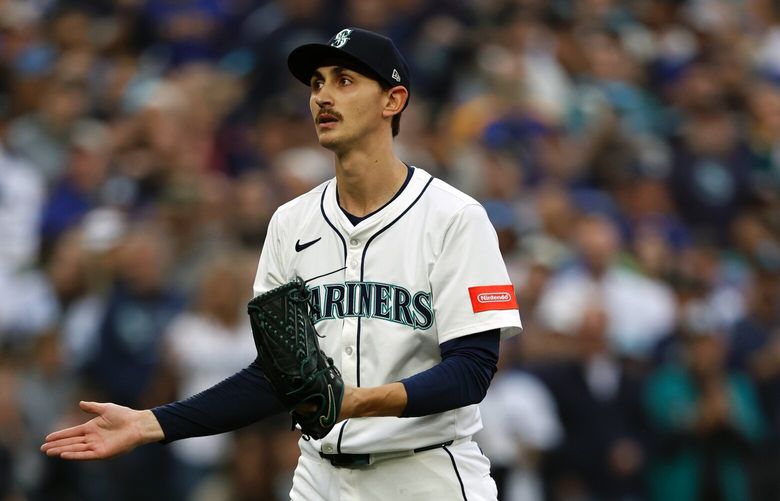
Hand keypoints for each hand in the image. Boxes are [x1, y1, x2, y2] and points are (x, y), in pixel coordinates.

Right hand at [40, 401, 163, 459]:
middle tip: (43, 448)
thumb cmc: (124, 415)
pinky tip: (64, 454)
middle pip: (70, 442)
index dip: (60, 435)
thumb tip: (80, 403)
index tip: (47, 437)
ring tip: (49, 452)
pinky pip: (85, 455)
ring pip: (75, 449)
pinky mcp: (102, 453)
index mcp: (91, 428)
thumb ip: (93, 407)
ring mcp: (96, 446)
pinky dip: (75, 455)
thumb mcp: (106, 408)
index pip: (72, 433)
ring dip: (62, 450)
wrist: (137, 423)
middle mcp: (92, 438)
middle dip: (57, 445)